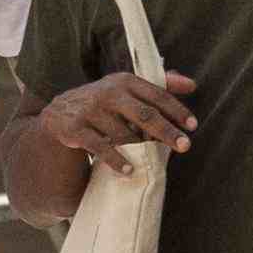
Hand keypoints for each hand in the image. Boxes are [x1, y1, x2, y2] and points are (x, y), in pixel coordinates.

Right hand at [35, 69, 199, 174]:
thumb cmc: (105, 102)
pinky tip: (129, 170)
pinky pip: (101, 147)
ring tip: (154, 161)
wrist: (59, 113)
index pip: (157, 95)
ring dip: (141, 149)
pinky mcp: (76, 129)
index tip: (193, 126)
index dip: (177, 110)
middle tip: (185, 146)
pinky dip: (116, 160)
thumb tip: (192, 85)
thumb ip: (159, 86)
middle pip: (144, 114)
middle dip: (167, 131)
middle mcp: (108, 93)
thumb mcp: (128, 89)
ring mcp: (91, 111)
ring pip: (124, 134)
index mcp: (125, 81)